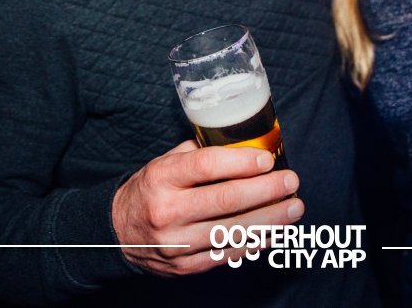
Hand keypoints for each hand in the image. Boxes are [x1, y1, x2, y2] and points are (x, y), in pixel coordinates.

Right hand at [112, 141, 302, 276]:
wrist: (117, 232)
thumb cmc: (152, 189)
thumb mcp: (166, 162)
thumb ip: (201, 153)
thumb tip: (247, 145)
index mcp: (161, 178)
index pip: (205, 166)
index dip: (240, 162)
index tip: (267, 159)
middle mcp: (167, 211)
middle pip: (225, 200)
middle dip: (265, 191)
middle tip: (291, 181)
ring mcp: (176, 243)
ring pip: (232, 231)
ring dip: (270, 220)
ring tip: (294, 208)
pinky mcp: (186, 266)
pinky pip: (228, 254)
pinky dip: (256, 242)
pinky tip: (276, 231)